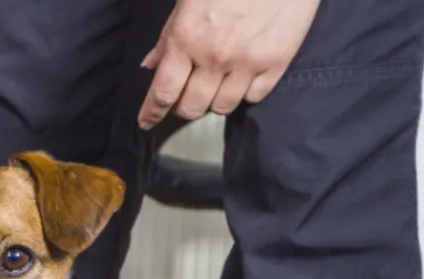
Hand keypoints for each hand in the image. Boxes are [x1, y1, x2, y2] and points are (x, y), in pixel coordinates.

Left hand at [138, 0, 321, 129]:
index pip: (163, 92)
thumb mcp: (189, 0)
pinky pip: (254, 97)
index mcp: (187, 38)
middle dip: (184, 106)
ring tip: (217, 82)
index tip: (147, 121)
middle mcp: (215, 56)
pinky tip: (243, 76)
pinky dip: (245, 92)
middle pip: (191, 108)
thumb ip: (169, 36)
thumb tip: (151, 64)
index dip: (151, 112)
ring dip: (215, 101)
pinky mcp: (276, 61)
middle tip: (187, 95)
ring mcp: (247, 62)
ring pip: (222, 108)